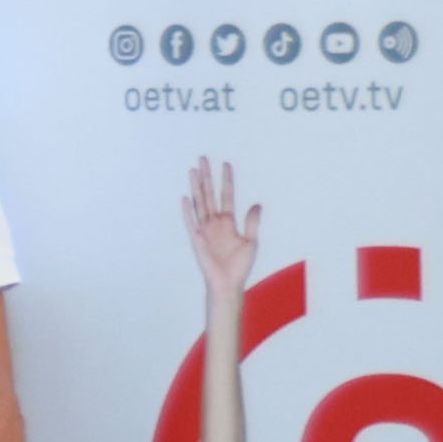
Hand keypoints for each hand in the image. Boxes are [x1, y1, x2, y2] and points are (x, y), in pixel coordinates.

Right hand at [183, 156, 258, 297]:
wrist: (228, 282)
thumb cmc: (239, 265)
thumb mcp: (252, 241)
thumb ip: (252, 222)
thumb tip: (257, 204)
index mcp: (228, 221)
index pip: (227, 195)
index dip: (227, 180)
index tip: (226, 164)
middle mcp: (215, 222)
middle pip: (209, 193)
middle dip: (206, 176)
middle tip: (203, 159)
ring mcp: (205, 229)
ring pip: (199, 202)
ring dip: (196, 187)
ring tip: (193, 170)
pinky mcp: (198, 239)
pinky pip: (191, 222)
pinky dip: (188, 211)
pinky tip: (185, 198)